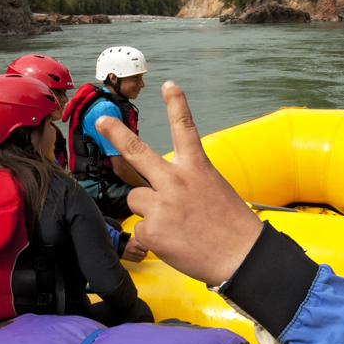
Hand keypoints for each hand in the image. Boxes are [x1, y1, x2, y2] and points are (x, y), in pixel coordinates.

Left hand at [96, 82, 261, 284]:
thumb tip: (155, 186)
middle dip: (115, 134)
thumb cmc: (232, 226)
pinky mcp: (152, 230)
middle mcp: (176, 180)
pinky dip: (153, 238)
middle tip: (101, 120)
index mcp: (197, 167)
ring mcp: (161, 204)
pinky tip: (173, 242)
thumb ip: (185, 181)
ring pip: (135, 199)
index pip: (184, 127)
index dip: (175, 104)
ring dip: (148, 210)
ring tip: (173, 225)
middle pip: (137, 151)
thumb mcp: (213, 190)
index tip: (168, 86)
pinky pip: (140, 229)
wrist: (242, 256)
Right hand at [121, 235, 148, 262]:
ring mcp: (133, 255)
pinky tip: (138, 257)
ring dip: (142, 257)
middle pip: (145, 254)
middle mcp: (135, 251)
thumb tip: (145, 242)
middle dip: (145, 253)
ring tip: (141, 255)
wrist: (119, 246)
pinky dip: (139, 259)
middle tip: (144, 252)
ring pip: (142, 258)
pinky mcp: (131, 259)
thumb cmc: (127, 242)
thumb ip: (139, 240)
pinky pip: (138, 261)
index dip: (147, 249)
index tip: (145, 248)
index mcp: (137, 245)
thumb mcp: (133, 239)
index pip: (146, 249)